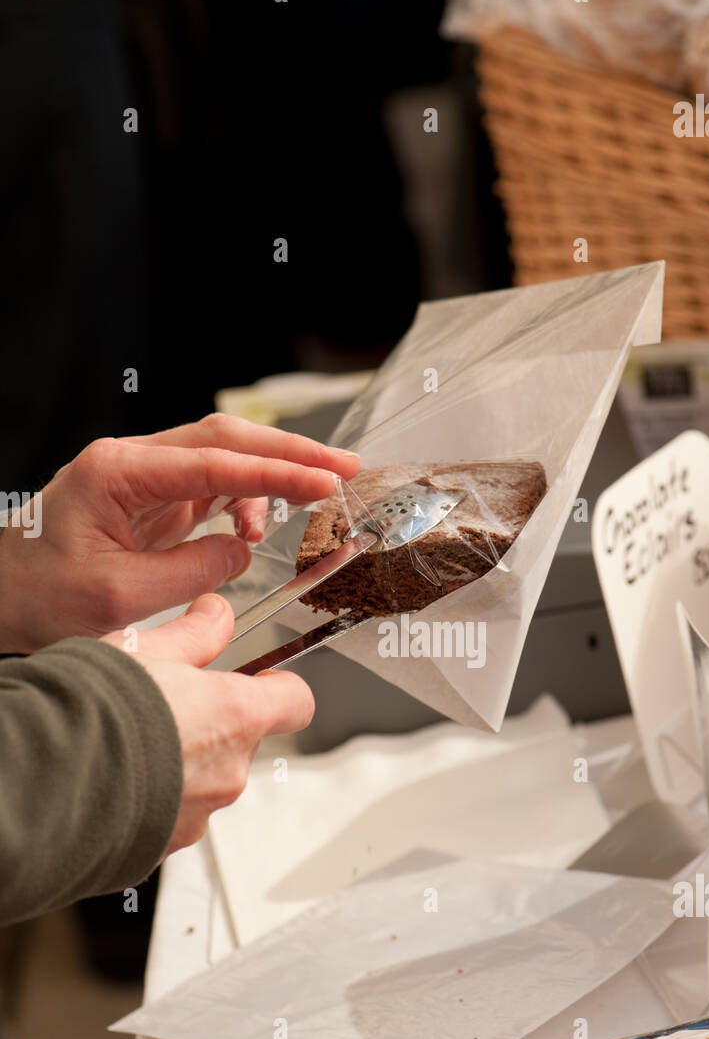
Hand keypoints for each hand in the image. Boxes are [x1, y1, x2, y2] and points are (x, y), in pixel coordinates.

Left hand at [0, 412, 358, 651]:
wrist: (2, 600)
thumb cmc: (39, 596)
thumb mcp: (119, 597)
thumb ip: (190, 571)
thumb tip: (240, 552)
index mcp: (116, 472)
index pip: (214, 461)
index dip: (277, 470)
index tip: (325, 480)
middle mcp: (131, 463)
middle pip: (226, 438)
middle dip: (290, 451)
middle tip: (345, 469)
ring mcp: (143, 479)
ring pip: (224, 457)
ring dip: (271, 476)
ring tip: (307, 506)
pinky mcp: (152, 501)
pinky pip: (212, 487)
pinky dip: (245, 503)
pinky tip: (253, 532)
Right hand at [103, 594, 312, 854]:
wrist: (42, 783)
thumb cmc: (90, 712)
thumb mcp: (140, 650)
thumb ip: (191, 635)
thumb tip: (216, 614)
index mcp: (235, 716)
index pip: (295, 702)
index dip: (277, 688)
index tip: (259, 678)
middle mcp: (228, 772)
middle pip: (240, 743)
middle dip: (210, 725)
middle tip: (160, 706)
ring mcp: (199, 815)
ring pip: (203, 781)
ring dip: (178, 764)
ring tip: (126, 745)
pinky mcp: (164, 847)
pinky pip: (169, 815)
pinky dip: (150, 799)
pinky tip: (113, 779)